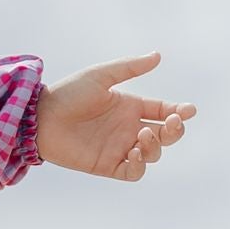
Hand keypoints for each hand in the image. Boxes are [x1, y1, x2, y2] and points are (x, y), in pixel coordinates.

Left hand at [35, 52, 194, 183]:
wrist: (40, 117)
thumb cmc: (68, 93)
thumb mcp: (100, 76)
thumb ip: (129, 68)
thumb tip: (158, 55)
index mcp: (130, 106)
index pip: (163, 111)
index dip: (179, 112)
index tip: (189, 110)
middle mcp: (128, 128)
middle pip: (165, 134)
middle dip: (176, 130)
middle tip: (174, 122)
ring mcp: (120, 147)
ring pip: (153, 154)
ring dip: (156, 146)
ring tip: (142, 135)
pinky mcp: (108, 165)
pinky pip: (133, 172)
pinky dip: (140, 165)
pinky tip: (135, 152)